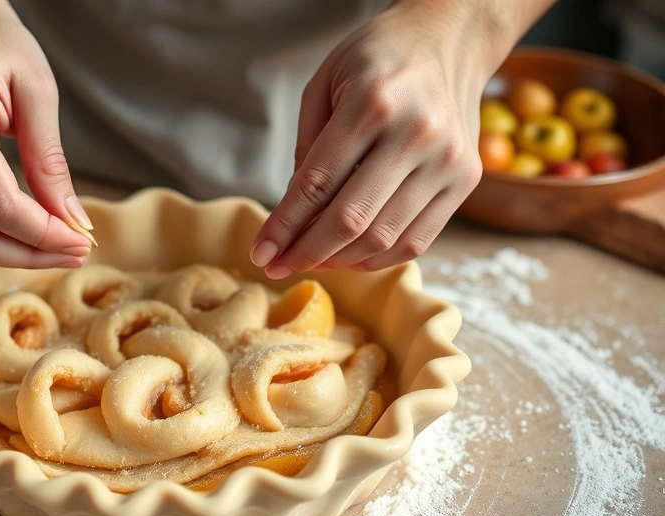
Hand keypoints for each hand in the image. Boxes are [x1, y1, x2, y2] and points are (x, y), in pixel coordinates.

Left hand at [251, 1, 501, 276]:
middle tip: (279, 265)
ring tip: (311, 260)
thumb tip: (292, 216)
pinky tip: (349, 256)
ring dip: (339, 261)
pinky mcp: (467, 180)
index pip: (316, 184)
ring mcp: (448, 160)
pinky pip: (416, 240)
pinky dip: (377, 259)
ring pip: (383, 238)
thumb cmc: (377, 59)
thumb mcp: (324, 85)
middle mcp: (416, 133)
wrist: (448, 39)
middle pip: (351, 220)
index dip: (283, 227)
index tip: (260, 254)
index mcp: (372, 102)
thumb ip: (306, 148)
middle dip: (306, 253)